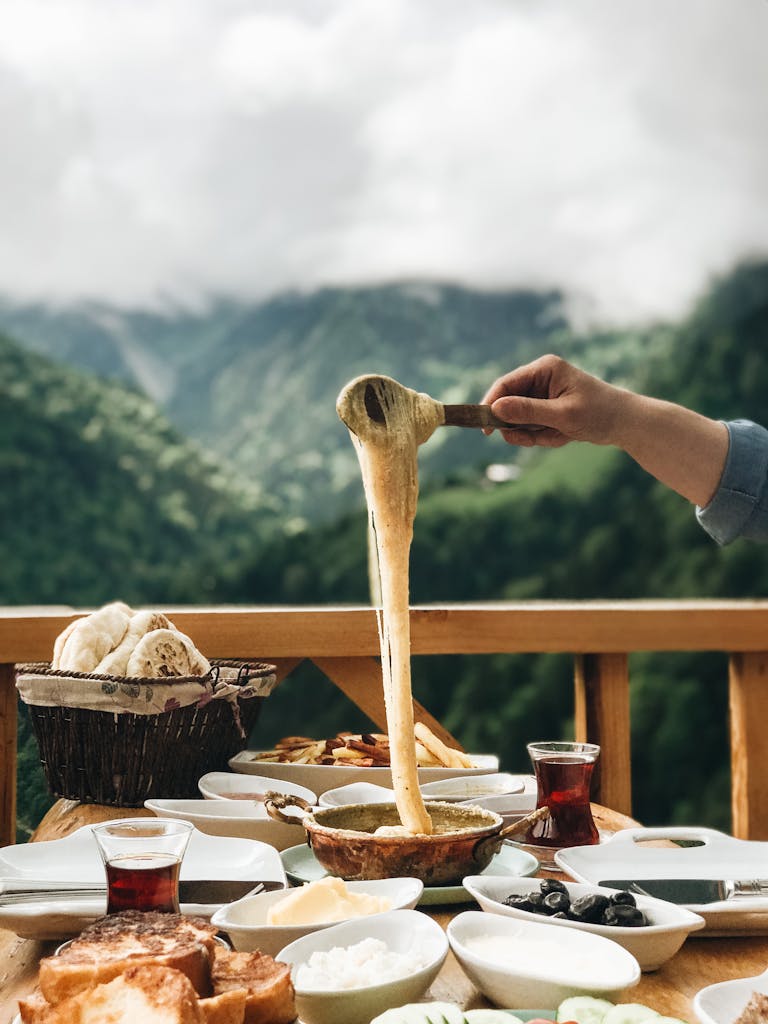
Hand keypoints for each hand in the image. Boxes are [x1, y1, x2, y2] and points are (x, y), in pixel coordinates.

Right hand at [481, 354, 625, 447]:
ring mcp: (542, 394)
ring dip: (533, 434)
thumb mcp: (562, 415)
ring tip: (557, 436)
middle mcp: (540, 377)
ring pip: (519, 420)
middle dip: (519, 426)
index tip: (485, 429)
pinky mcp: (546, 409)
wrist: (625, 423)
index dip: (492, 405)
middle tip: (533, 440)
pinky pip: (531, 427)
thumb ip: (527, 412)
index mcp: (544, 368)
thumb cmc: (599, 413)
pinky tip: (562, 436)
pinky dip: (542, 437)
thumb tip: (495, 410)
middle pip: (509, 404)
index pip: (505, 384)